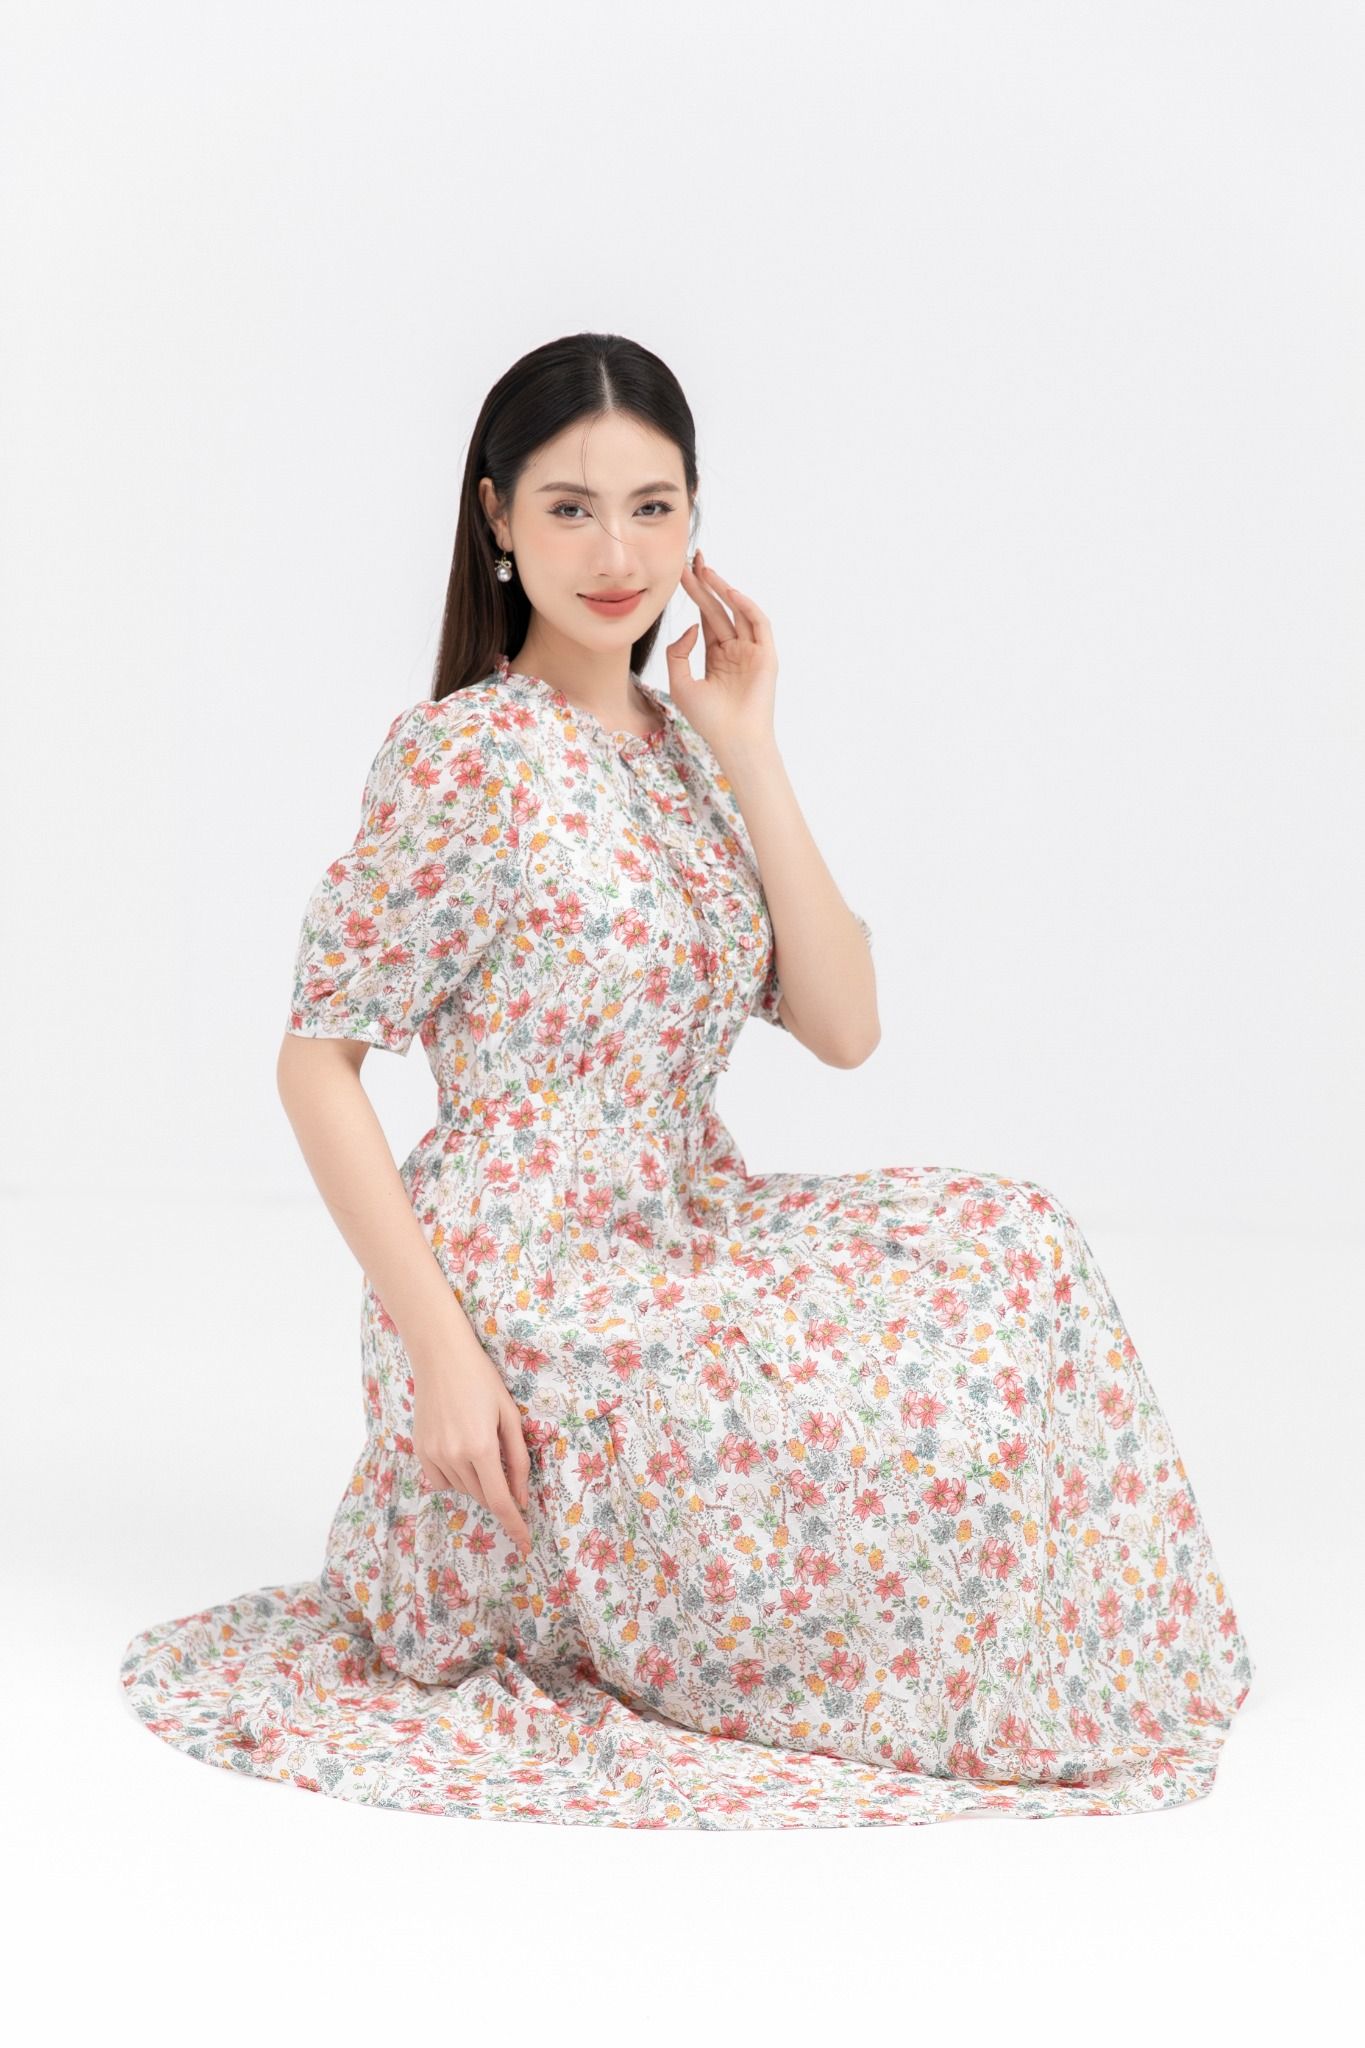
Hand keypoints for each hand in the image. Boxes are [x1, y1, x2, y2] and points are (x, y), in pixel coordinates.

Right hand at [412, 1342, 533, 1559]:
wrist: (441, 1357)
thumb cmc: (483, 1381)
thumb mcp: (510, 1417)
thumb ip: (518, 1460)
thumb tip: (520, 1498)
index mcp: (482, 1447)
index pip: (501, 1501)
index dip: (514, 1525)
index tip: (524, 1543)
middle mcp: (455, 1456)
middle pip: (482, 1496)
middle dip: (498, 1492)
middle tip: (502, 1463)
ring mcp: (433, 1454)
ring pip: (463, 1490)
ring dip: (477, 1482)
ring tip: (479, 1446)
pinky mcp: (419, 1450)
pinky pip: (441, 1481)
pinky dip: (455, 1477)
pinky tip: (459, 1452)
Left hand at [665, 547, 778, 757]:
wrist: (733, 740)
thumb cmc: (708, 719)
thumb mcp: (680, 682)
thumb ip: (678, 653)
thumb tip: (692, 626)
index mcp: (716, 655)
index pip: (705, 616)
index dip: (695, 593)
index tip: (681, 572)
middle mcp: (735, 649)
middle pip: (719, 608)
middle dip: (705, 583)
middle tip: (691, 559)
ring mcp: (752, 651)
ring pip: (737, 612)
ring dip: (722, 589)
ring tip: (705, 569)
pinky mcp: (766, 655)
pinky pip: (758, 624)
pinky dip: (746, 606)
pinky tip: (729, 593)